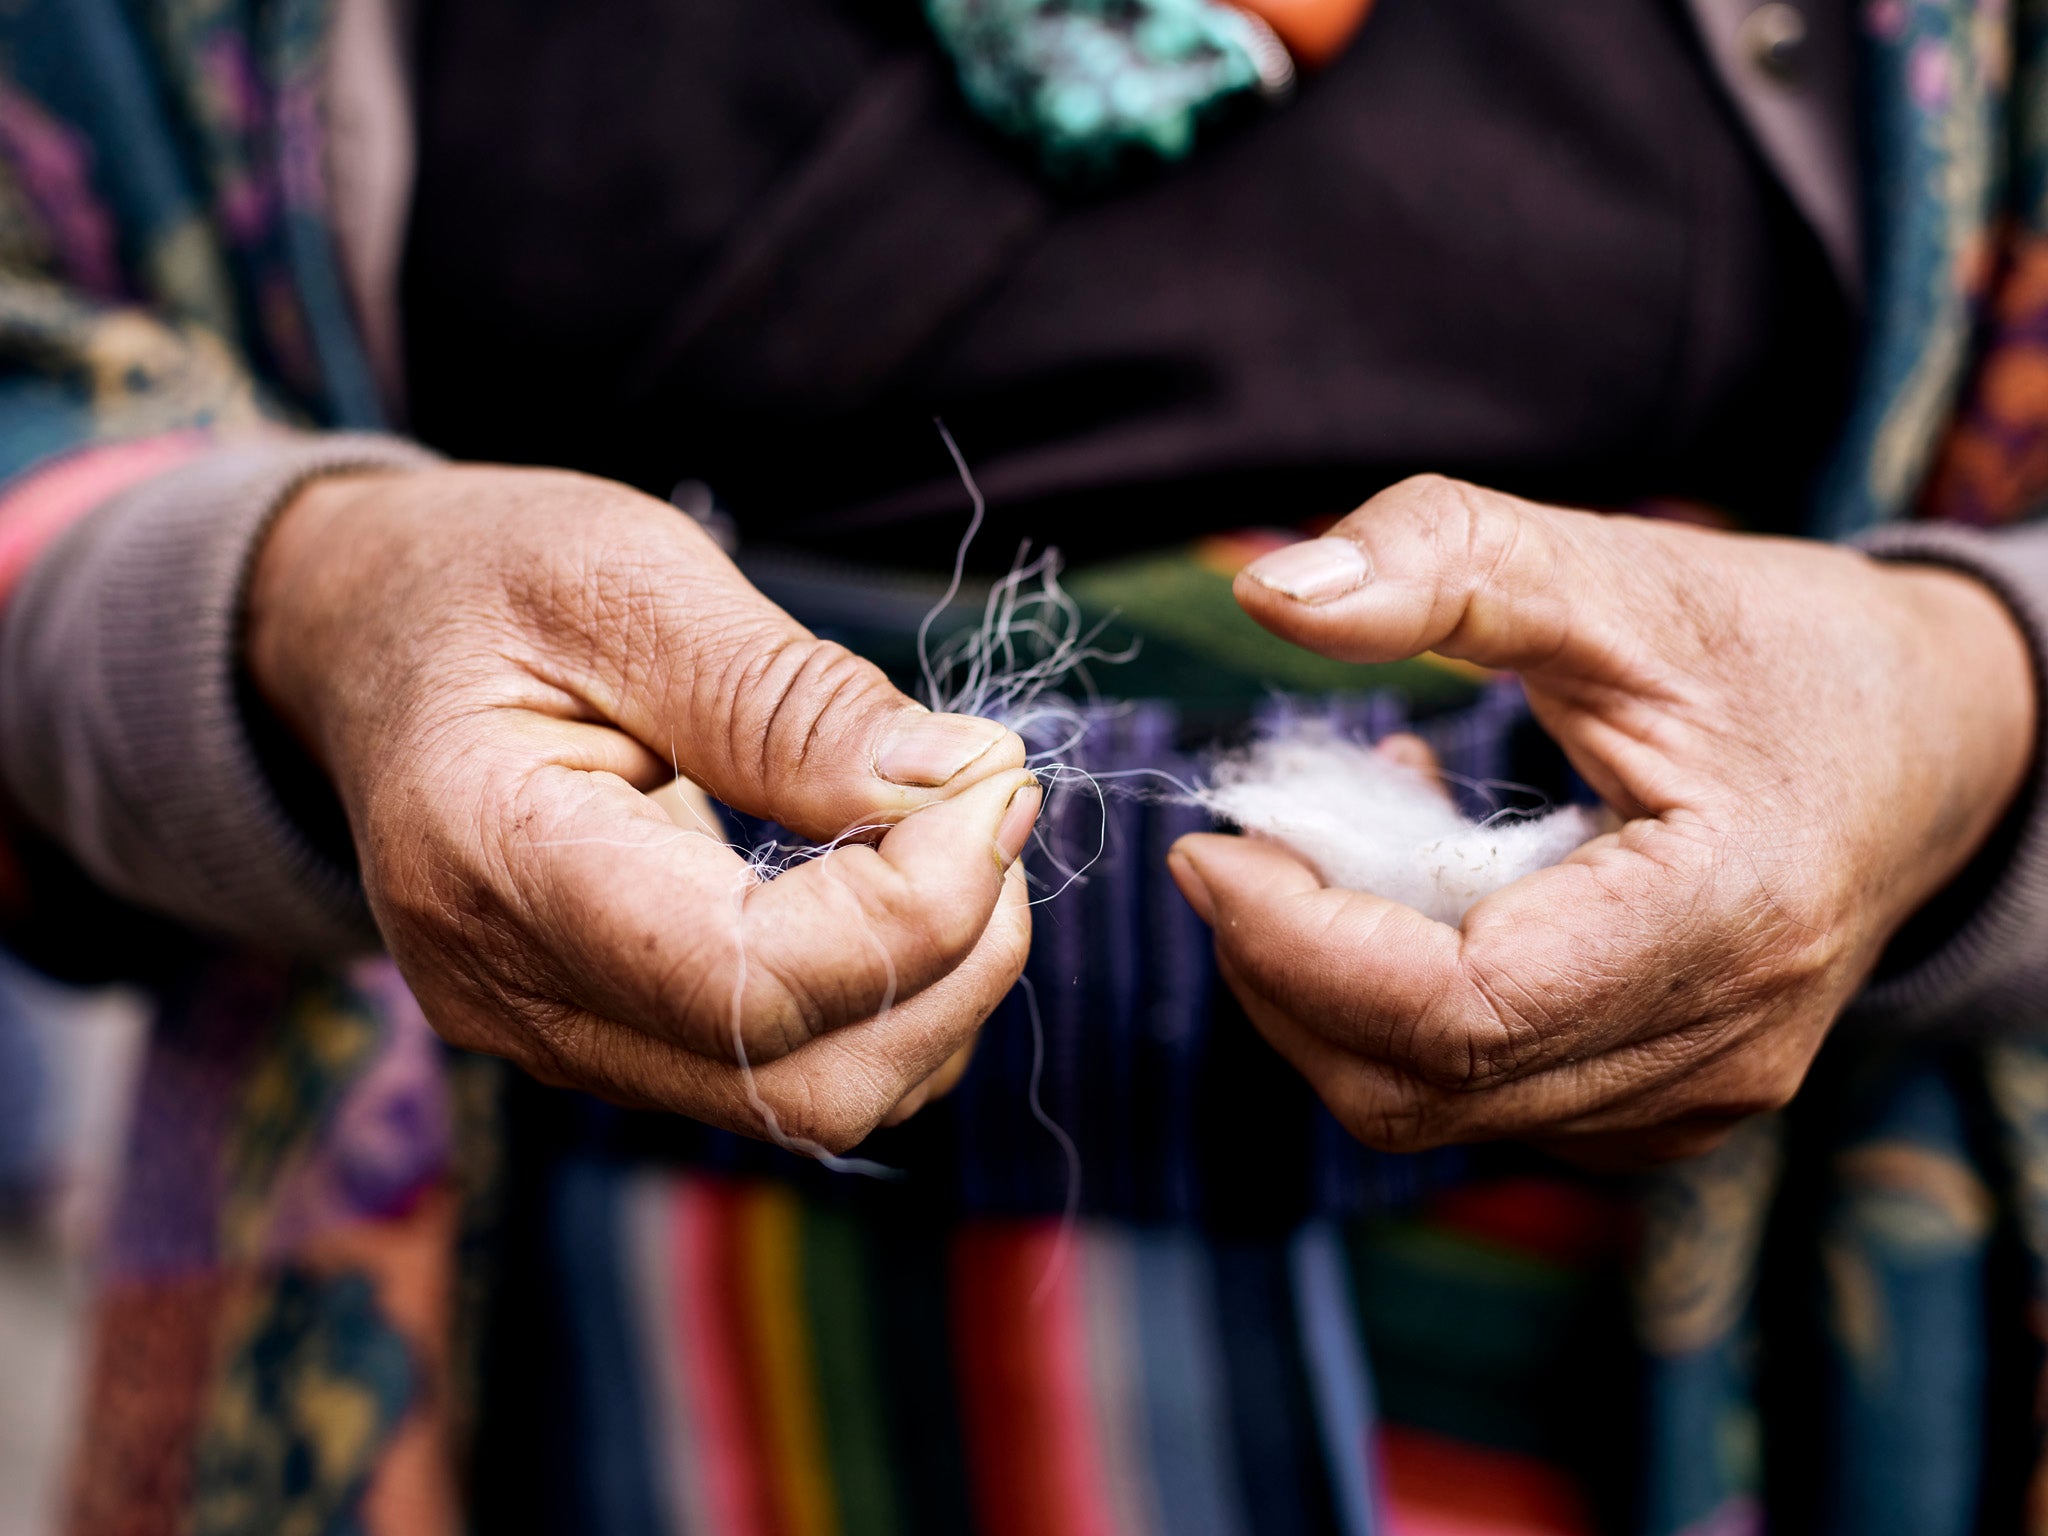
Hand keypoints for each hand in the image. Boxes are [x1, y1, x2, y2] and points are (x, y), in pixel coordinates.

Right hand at [247, 464, 1040, 1150]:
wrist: (371, 640)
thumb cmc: (487, 582)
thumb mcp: (625, 578)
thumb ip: (786, 697)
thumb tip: (962, 782)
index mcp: (487, 857)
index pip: (743, 980)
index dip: (912, 904)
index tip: (990, 781)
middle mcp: (510, 993)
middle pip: (795, 1080)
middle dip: (948, 960)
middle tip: (991, 807)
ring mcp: (556, 1039)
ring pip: (810, 1102)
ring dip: (935, 987)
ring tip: (953, 836)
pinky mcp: (611, 1043)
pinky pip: (789, 1076)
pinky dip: (890, 1001)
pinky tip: (896, 886)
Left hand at [1168, 476, 2035, 1163]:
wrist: (1936, 738)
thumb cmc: (1784, 647)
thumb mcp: (1619, 570)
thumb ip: (1446, 561)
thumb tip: (1270, 592)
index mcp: (1724, 918)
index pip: (1458, 1010)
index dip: (1299, 943)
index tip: (1210, 846)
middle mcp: (1718, 1045)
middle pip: (1419, 1085)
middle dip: (1288, 970)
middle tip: (1248, 842)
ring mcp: (1697, 1096)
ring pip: (1435, 1106)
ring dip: (1338, 986)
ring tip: (1353, 838)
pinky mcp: (1662, 1101)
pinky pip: (1482, 1096)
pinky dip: (1401, 1008)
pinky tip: (1424, 887)